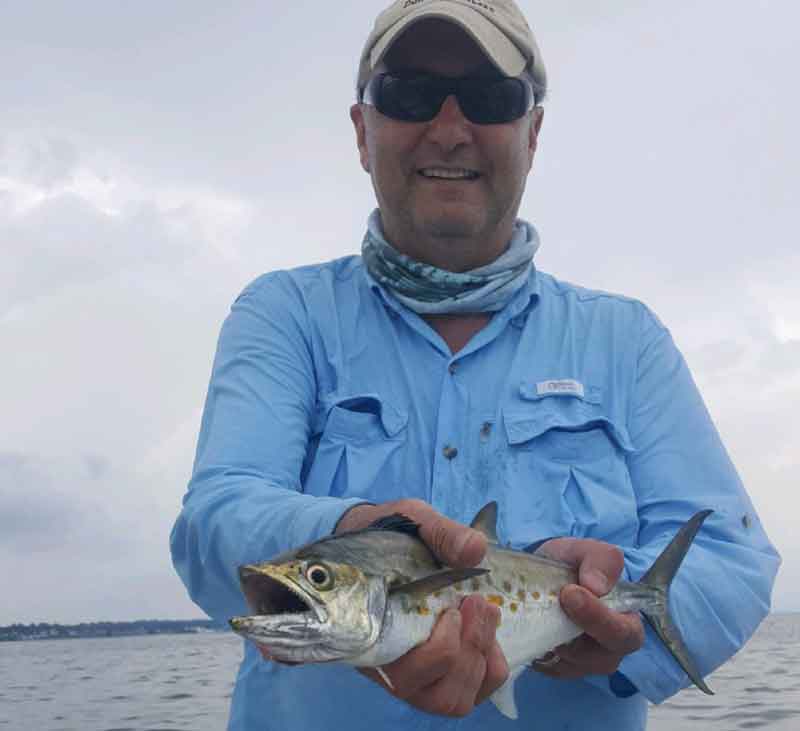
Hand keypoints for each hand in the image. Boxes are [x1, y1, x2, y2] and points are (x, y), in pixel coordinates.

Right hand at [337, 500, 509, 716]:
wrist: (388, 537)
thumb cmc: (393, 531)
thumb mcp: (413, 519)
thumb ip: (440, 532)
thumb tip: (475, 550)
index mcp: (370, 631)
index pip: (397, 673)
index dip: (437, 652)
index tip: (452, 609)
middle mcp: (389, 663)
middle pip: (431, 693)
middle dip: (466, 649)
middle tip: (475, 601)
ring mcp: (417, 673)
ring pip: (452, 700)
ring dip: (479, 658)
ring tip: (484, 610)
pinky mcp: (443, 675)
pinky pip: (472, 695)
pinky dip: (491, 668)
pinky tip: (490, 629)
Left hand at [531, 537, 643, 679]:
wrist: (541, 575)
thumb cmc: (570, 564)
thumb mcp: (584, 551)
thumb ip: (600, 560)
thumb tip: (597, 586)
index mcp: (625, 621)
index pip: (625, 633)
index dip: (599, 617)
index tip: (570, 592)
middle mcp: (608, 650)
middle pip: (599, 658)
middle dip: (573, 632)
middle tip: (550, 604)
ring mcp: (581, 664)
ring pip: (569, 664)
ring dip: (549, 638)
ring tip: (532, 608)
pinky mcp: (555, 668)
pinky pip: (545, 667)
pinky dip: (532, 646)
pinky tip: (524, 624)